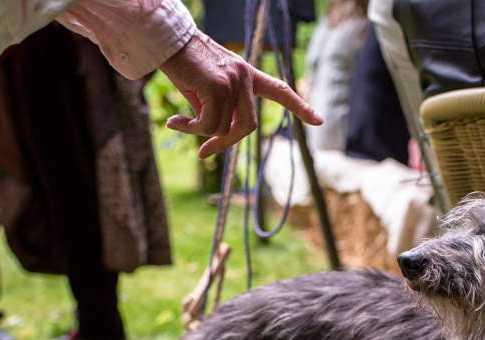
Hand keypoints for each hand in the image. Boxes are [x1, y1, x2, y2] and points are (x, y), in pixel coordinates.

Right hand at [158, 31, 321, 158]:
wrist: (166, 40)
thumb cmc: (182, 63)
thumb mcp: (204, 88)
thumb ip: (217, 107)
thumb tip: (214, 133)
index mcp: (246, 74)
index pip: (279, 90)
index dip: (299, 106)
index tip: (318, 121)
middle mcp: (245, 78)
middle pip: (247, 126)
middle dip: (225, 144)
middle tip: (204, 153)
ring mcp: (234, 82)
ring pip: (223, 128)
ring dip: (199, 132)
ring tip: (177, 122)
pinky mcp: (218, 88)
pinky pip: (208, 126)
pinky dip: (191, 129)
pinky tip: (173, 122)